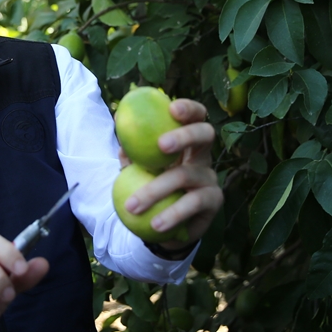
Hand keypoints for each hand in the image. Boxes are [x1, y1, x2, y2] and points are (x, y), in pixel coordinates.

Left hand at [120, 98, 223, 249]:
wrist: (165, 225)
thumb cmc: (150, 188)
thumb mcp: (138, 169)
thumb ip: (132, 149)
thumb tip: (118, 120)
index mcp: (187, 142)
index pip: (195, 117)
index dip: (189, 108)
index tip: (172, 107)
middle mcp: (203, 156)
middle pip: (205, 135)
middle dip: (185, 135)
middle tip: (161, 144)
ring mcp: (211, 178)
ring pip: (186, 176)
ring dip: (156, 189)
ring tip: (133, 206)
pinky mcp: (213, 201)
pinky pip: (192, 204)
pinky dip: (172, 214)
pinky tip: (155, 225)